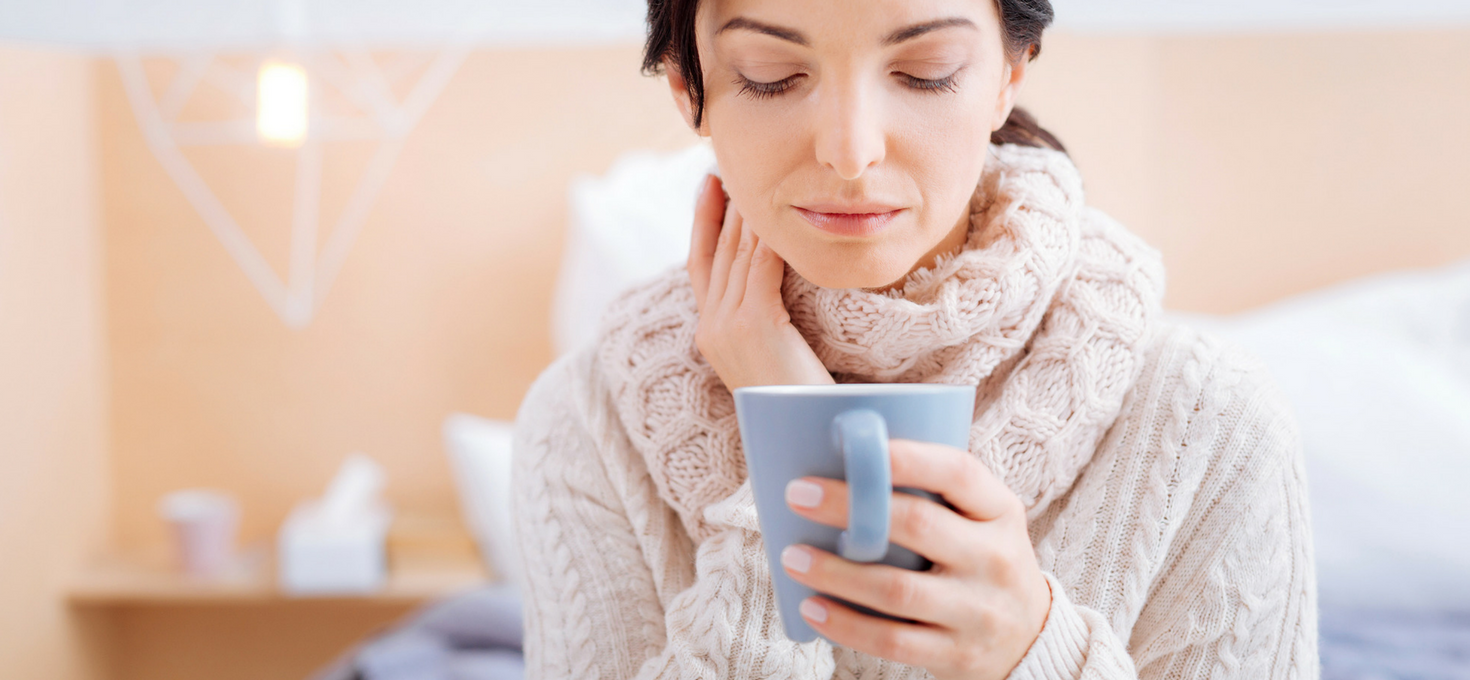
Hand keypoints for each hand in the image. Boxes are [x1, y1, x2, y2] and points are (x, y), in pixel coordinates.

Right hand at [687, 175, 833, 390]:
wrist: (804, 435)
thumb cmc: (799, 399)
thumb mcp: (772, 353)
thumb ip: (765, 319)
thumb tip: (776, 280)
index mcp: (710, 335)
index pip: (700, 265)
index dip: (703, 222)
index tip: (709, 186)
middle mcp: (710, 327)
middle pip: (716, 251)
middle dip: (724, 205)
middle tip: (732, 166)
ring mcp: (728, 326)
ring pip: (736, 254)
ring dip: (747, 213)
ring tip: (755, 178)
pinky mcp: (754, 324)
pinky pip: (760, 267)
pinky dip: (769, 237)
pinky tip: (777, 214)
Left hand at [780, 440, 1050, 679]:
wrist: (1031, 640)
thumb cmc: (982, 561)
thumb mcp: (983, 521)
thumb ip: (935, 494)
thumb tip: (845, 460)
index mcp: (1001, 511)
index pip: (957, 471)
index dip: (904, 456)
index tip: (848, 447)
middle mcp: (996, 559)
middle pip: (918, 524)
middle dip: (850, 507)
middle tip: (798, 496)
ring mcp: (978, 611)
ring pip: (896, 589)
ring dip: (836, 573)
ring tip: (793, 557)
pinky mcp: (956, 655)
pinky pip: (892, 641)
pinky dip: (845, 625)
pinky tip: (812, 608)